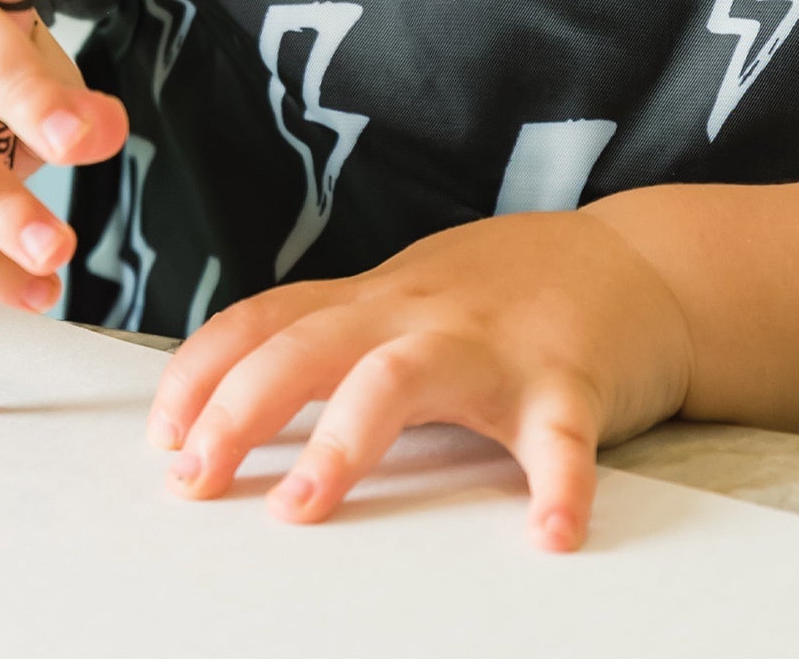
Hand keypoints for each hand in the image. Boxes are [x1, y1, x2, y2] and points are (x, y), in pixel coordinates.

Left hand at [146, 210, 694, 550]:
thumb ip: (335, 333)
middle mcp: (422, 315)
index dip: (202, 372)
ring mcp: (494, 345)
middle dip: (240, 407)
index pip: (267, 319)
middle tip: (193, 480)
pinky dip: (556, 486)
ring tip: (300, 505)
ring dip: (345, 439)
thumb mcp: (411, 295)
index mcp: (379, 302)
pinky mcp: (570, 381)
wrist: (638, 262)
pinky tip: (549, 536)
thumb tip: (230, 397)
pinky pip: (560, 437)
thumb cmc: (509, 291)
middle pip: (311, 346)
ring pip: (404, 377)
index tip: (160, 436)